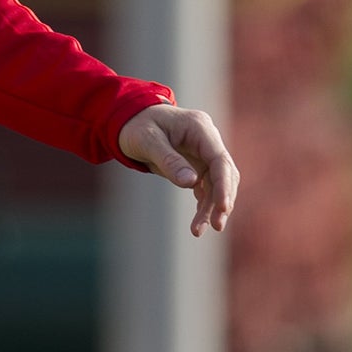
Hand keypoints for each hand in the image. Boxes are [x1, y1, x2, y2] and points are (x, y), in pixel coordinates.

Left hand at [118, 103, 239, 236]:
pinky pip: (205, 187)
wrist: (128, 120)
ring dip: (211, 207)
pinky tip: (199, 224)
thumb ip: (168, 160)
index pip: (220, 159)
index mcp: (199, 128)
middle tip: (216, 226)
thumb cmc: (136, 126)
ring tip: (198, 231)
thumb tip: (191, 183)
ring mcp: (203, 153)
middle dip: (221, 201)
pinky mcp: (197, 165)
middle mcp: (207, 140)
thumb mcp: (147, 141)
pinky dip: (203, 205)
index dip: (224, 185)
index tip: (223, 208)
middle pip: (224, 174)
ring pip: (215, 184)